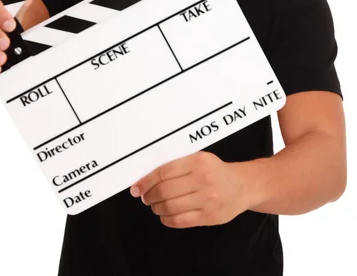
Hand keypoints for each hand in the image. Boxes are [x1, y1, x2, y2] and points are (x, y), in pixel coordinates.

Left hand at [130, 151, 251, 228]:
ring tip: (155, 205)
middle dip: (149, 196)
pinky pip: (180, 221)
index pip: (164, 172)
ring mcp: (207, 200)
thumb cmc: (216, 171)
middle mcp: (203, 180)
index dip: (147, 181)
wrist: (242, 186)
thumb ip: (177, 165)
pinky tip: (165, 215)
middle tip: (145, 197)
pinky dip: (167, 219)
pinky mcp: (209, 216)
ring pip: (170, 207)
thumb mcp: (199, 159)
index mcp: (198, 161)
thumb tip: (148, 177)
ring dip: (157, 207)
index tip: (136, 187)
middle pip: (165, 191)